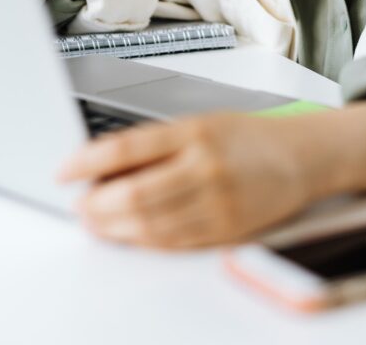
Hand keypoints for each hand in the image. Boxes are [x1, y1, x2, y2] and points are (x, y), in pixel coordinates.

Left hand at [57, 112, 316, 249]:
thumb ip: (155, 144)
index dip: (86, 162)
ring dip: (113, 228)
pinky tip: (130, 235)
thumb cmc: (247, 138)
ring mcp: (216, 201)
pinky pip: (173, 243)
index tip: (65, 171)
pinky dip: (144, 242)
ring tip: (97, 222)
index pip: (125, 148)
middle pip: (132, 194)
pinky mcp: (226, 231)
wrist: (300, 157)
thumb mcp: (200, 123)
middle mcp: (204, 166)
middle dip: (96, 205)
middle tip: (80, 205)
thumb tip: (105, 165)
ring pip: (149, 225)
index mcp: (194, 131)